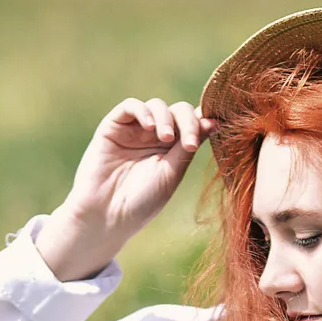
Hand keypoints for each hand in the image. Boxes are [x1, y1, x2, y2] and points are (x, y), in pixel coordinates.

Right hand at [35, 97, 217, 281]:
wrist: (106, 215)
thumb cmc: (141, 201)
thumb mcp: (171, 172)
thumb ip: (187, 146)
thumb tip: (214, 122)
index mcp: (173, 149)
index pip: (192, 124)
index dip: (203, 121)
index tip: (215, 126)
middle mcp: (154, 137)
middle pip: (178, 111)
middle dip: (188, 122)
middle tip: (190, 143)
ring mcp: (134, 130)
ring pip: (157, 105)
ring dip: (166, 118)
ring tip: (166, 138)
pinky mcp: (113, 126)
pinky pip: (130, 106)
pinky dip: (144, 111)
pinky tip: (150, 127)